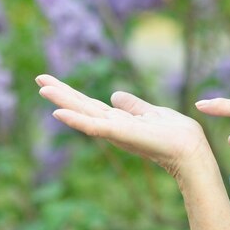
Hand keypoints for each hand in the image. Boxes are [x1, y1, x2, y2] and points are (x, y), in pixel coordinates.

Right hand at [36, 74, 209, 176]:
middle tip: (39, 79)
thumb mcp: (151, 112)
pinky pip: (95, 127)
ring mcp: (116, 131)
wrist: (190, 150)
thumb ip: (133, 105)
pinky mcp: (122, 135)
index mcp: (120, 121)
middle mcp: (114, 127)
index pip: (91, 105)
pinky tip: (59, 112)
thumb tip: (114, 94)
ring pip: (84, 114)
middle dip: (62, 94)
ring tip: (43, 88)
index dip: (72, 94)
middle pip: (83, 107)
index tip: (52, 81)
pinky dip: (77, 121)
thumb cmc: (175, 134)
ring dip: (64, 101)